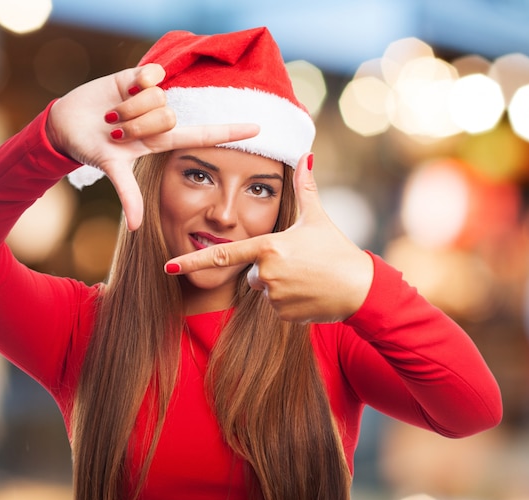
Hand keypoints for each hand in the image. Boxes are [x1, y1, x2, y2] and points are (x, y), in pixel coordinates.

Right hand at [46, 63, 258, 229]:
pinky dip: (132, 83)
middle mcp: (163, 118)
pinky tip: (121, 89)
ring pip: (157, 98)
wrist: (67, 124)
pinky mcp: (139, 76)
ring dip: (128, 108)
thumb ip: (128, 195)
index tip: (259, 129)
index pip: (204, 135)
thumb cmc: (94, 149)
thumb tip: (135, 229)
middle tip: (116, 131)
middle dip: (136, 125)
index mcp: (163, 141)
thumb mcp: (114, 170)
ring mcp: (152, 97)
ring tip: (112, 115)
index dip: (230, 133)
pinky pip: (151, 75)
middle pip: (168, 116)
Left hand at [165, 153, 374, 322]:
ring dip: (280, 285)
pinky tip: (309, 293)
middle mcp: (267, 273)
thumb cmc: (337, 250)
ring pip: (265, 290)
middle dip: (269, 269)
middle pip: (253, 273)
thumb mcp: (317, 218)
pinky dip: (289, 301)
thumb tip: (305, 154)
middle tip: (299, 264)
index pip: (222, 255)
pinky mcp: (284, 315)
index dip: (193, 260)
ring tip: (308, 278)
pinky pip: (277, 307)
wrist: (360, 288)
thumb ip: (305, 187)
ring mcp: (275, 297)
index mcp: (269, 247)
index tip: (168, 265)